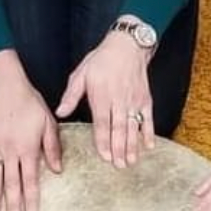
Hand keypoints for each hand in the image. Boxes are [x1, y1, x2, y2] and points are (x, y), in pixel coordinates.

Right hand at [0, 51, 61, 210]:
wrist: (5, 83)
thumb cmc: (30, 102)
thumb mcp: (48, 122)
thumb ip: (52, 147)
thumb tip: (57, 170)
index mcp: (28, 149)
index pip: (30, 180)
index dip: (31, 200)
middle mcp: (10, 151)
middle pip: (11, 184)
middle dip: (13, 206)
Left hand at [56, 27, 153, 169]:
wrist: (127, 45)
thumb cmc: (101, 60)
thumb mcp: (81, 74)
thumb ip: (71, 96)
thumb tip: (60, 113)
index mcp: (101, 95)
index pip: (102, 122)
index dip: (103, 140)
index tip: (105, 156)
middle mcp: (119, 99)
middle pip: (119, 128)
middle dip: (119, 148)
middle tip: (119, 165)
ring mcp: (134, 100)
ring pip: (134, 126)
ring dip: (133, 145)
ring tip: (131, 161)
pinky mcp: (145, 99)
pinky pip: (148, 118)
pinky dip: (149, 132)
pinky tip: (149, 146)